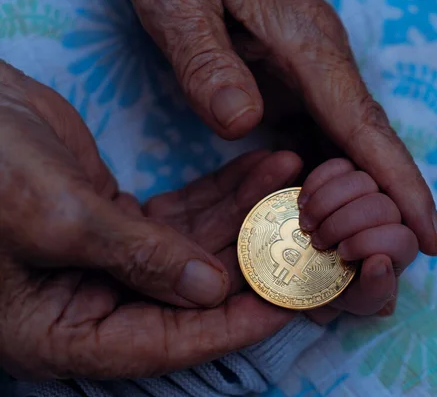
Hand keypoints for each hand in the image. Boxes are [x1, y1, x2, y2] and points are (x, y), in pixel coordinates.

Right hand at [0, 61, 296, 379]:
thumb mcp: (55, 216)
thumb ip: (136, 257)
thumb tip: (211, 291)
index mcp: (60, 331)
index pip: (160, 345)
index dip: (226, 329)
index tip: (284, 307)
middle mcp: (91, 302)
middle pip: (188, 298)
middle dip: (248, 261)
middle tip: (303, 237)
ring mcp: (111, 260)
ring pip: (194, 248)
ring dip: (244, 214)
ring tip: (289, 180)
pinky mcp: (123, 220)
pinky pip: (184, 215)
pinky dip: (222, 193)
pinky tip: (261, 170)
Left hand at [130, 0, 436, 257]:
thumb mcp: (182, 6)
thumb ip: (208, 62)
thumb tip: (244, 122)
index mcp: (308, 48)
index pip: (365, 128)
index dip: (402, 186)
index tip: (432, 237)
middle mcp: (321, 67)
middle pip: (368, 146)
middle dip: (386, 207)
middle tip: (387, 267)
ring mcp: (308, 76)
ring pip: (346, 147)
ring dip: (355, 200)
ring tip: (355, 254)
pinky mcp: (290, 82)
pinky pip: (318, 139)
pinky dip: (324, 180)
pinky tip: (316, 213)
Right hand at [297, 159, 417, 320]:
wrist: (304, 266)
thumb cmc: (334, 287)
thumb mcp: (353, 299)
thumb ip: (375, 291)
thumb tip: (381, 263)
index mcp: (400, 246)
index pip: (403, 238)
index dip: (373, 244)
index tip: (343, 254)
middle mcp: (392, 215)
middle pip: (382, 206)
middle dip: (345, 225)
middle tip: (318, 241)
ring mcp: (371, 189)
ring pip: (363, 180)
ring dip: (328, 204)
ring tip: (306, 224)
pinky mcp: (347, 171)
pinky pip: (340, 165)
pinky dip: (318, 183)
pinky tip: (302, 203)